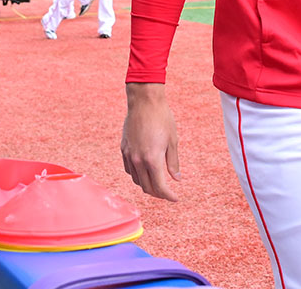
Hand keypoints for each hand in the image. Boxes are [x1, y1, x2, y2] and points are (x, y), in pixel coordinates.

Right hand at [121, 83, 180, 200]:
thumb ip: (173, 162)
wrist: (144, 102)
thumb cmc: (162, 118)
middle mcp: (138, 161)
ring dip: (147, 186)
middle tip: (169, 193)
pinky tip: (146, 172)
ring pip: (137, 180)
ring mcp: (129, 156)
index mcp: (152, 159)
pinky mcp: (124, 150)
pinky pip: (130, 170)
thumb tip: (176, 178)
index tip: (175, 198)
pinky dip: (138, 176)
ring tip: (159, 184)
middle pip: (147, 187)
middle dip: (159, 193)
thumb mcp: (173, 140)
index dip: (168, 195)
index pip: (160, 186)